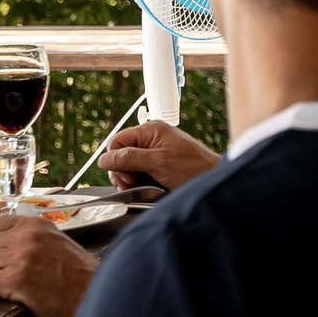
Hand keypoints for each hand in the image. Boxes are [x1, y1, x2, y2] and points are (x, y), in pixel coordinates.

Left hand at [0, 213, 97, 316]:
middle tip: (4, 274)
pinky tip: (15, 294)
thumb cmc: (78, 277)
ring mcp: (22, 255)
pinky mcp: (18, 278)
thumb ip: (27, 239)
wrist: (98, 296)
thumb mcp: (55, 244)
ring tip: (13, 284)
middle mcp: (28, 235)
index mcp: (36, 224)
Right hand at [102, 119, 220, 190]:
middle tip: (132, 183)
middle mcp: (151, 137)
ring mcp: (155, 150)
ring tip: (142, 186)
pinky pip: (139, 170)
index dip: (115, 160)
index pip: (116, 141)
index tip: (126, 175)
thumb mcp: (158, 162)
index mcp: (151, 130)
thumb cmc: (193, 168)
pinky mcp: (159, 162)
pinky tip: (147, 186)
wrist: (212, 178)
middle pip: (120, 154)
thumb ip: (130, 158)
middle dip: (122, 171)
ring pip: (128, 164)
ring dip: (130, 178)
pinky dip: (139, 180)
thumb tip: (105, 159)